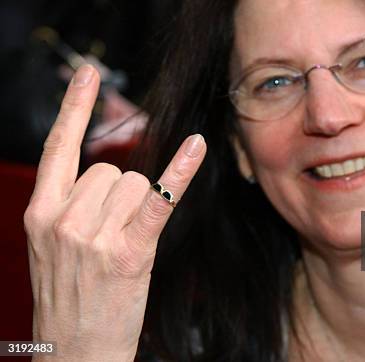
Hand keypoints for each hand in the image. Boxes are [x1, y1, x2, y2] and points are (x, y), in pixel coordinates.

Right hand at [23, 64, 205, 360]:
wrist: (75, 353)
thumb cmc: (70, 300)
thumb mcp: (53, 248)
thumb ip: (72, 207)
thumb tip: (111, 177)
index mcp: (40, 213)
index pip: (57, 148)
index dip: (74, 107)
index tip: (87, 73)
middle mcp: (62, 218)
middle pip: (114, 170)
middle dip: (124, 195)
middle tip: (116, 234)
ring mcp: (93, 236)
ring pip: (138, 184)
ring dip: (142, 207)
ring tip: (125, 245)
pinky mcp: (129, 252)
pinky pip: (158, 201)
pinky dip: (179, 174)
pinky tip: (197, 147)